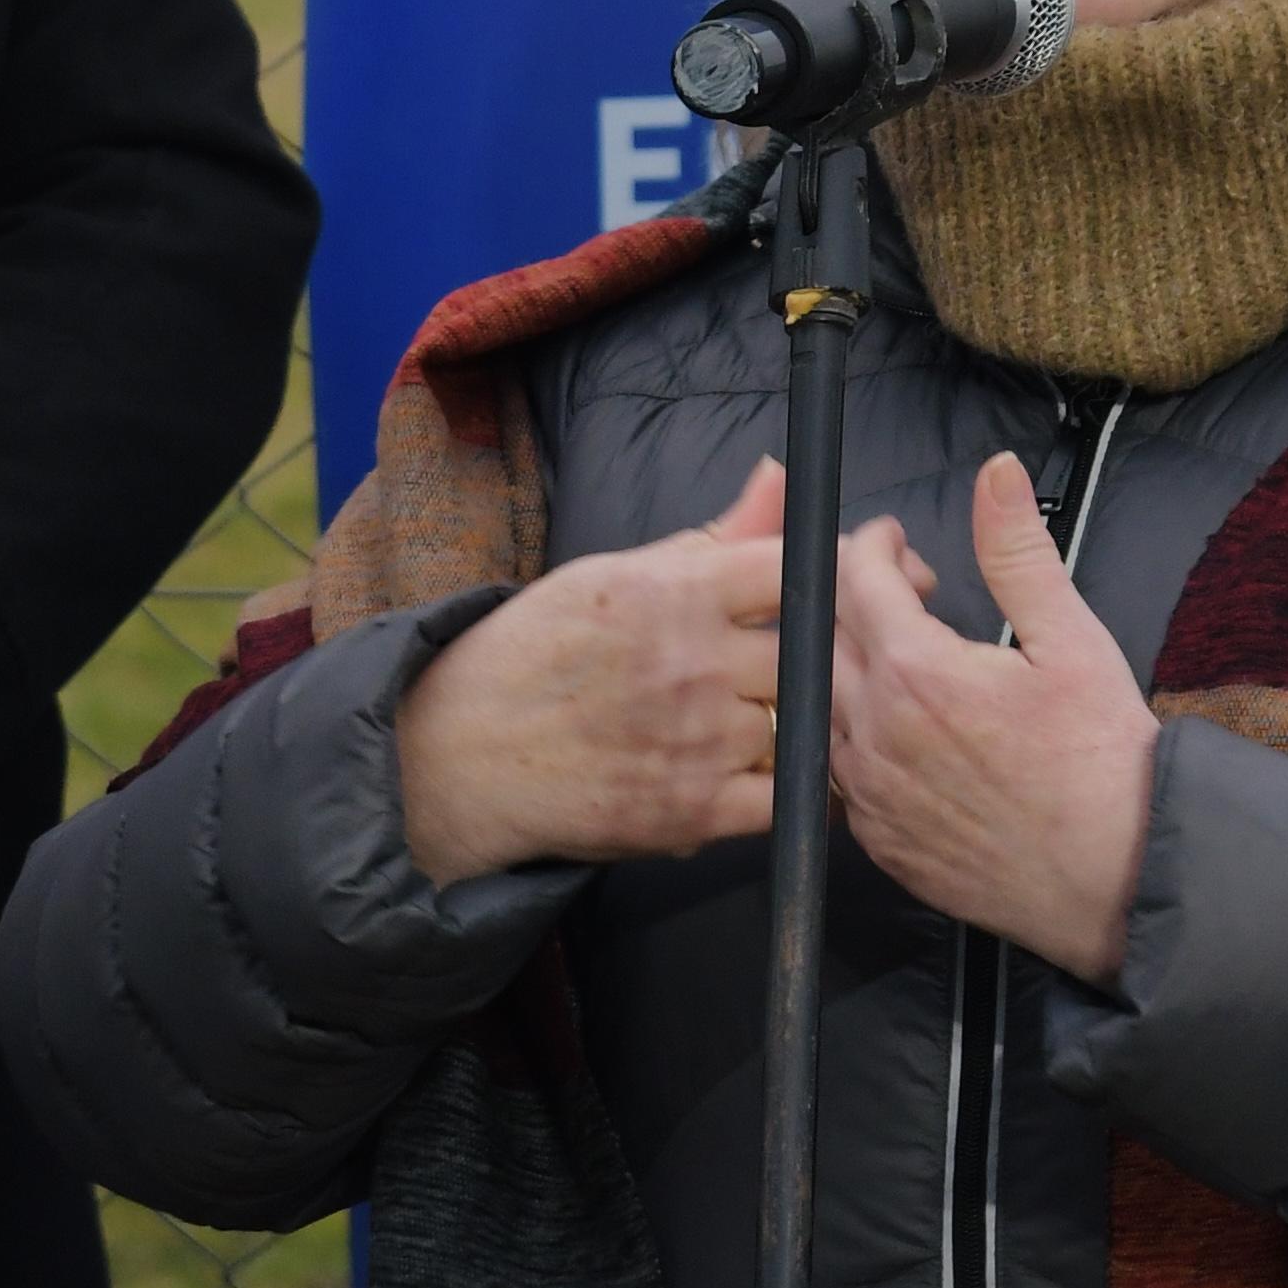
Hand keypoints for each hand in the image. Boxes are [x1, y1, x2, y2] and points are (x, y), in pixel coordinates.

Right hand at [393, 457, 784, 882]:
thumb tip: (780, 474)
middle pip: (811, 651)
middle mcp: (692, 664)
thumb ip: (714, 537)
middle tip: (810, 663)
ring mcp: (697, 742)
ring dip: (801, 721)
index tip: (824, 593)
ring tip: (777, 716)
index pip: (793, 568)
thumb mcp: (617, 575)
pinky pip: (788, 798)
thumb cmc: (539, 652)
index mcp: (673, 592)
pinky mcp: (695, 813)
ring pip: (804, 723)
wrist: (462, 754)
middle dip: (817, 656)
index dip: (825, 578)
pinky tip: (774, 769)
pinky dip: (793, 786)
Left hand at [831, 455, 1158, 981]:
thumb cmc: (1103, 762)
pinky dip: (857, 734)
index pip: (854, 578)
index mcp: (916, 672)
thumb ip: (1018, 552)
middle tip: (910, 596)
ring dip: (852, 669)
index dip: (872, 545)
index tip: (897, 542)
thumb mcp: (1072, 640)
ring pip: (822, 705)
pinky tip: (909, 730)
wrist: (1116, 880)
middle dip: (856, 599)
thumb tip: (997, 474)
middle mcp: (872, 732)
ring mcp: (867, 792)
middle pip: (824, 637)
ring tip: (911, 663)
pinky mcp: (875, 839)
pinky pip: (838, 769)